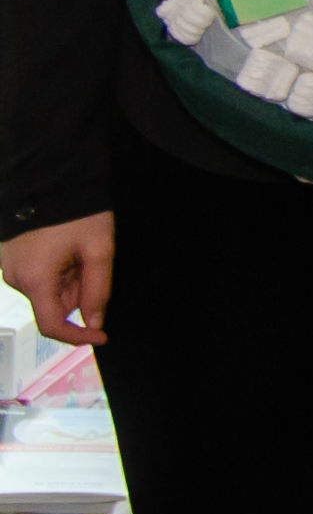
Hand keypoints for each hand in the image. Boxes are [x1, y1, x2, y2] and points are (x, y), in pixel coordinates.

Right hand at [3, 214, 112, 349]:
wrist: (49, 177)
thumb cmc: (77, 213)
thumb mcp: (98, 250)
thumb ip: (97, 291)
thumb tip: (93, 324)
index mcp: (34, 280)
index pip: (52, 325)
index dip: (78, 336)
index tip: (101, 335)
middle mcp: (15, 278)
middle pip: (54, 304)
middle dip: (79, 291)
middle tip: (91, 260)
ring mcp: (10, 268)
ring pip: (48, 289)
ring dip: (69, 278)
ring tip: (78, 247)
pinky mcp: (11, 257)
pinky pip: (39, 275)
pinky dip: (58, 269)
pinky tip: (65, 246)